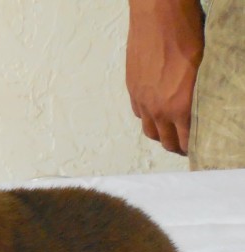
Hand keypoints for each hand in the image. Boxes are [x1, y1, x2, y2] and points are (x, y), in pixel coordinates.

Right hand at [126, 0, 204, 154]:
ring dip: (160, 135)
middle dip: (176, 146)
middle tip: (184, 144)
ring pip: (150, 131)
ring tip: (168, 132)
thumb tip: (201, 108)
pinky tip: (156, 111)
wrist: (158, 16)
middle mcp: (159, 109)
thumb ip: (201, 94)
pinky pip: (140, 114)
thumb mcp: (205, 67)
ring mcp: (144, 101)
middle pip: (166, 142)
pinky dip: (148, 117)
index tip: (198, 147)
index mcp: (181, 106)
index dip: (192, 147)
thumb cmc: (187, 34)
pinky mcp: (133, 90)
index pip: (186, 141)